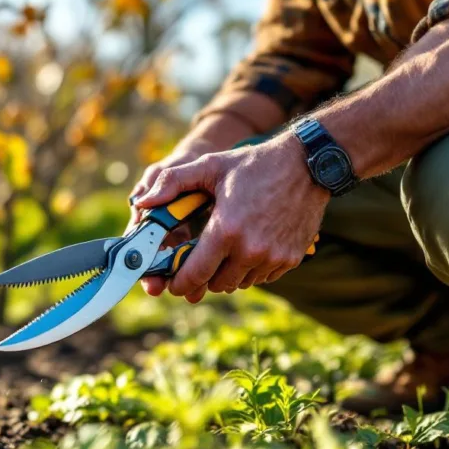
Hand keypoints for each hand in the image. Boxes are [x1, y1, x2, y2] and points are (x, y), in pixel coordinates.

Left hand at [135, 132, 329, 302]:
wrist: (307, 165)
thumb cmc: (253, 165)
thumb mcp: (209, 166)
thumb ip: (171, 182)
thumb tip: (141, 203)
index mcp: (226, 231)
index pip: (195, 274)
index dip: (180, 282)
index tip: (172, 282)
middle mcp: (250, 250)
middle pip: (215, 284)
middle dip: (202, 277)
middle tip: (197, 262)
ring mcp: (273, 257)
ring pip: (238, 283)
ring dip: (226, 274)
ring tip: (222, 252)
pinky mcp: (290, 260)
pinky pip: (261, 277)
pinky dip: (250, 269)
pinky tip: (247, 248)